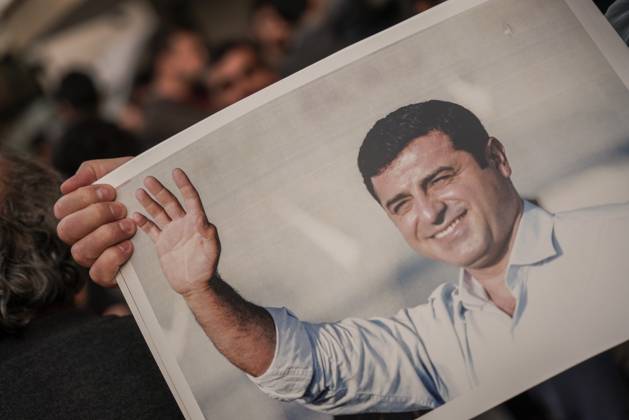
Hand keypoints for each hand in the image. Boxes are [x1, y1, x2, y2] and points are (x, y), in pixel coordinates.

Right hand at [54, 157, 134, 286]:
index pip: (62, 208)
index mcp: (78, 213)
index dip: (83, 198)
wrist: (168, 212)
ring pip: (80, 251)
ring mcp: (93, 256)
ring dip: (105, 235)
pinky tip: (129, 245)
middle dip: (95, 216)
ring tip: (129, 226)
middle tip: (121, 209)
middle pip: (66, 230)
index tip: (110, 191)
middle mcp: (80, 236)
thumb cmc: (139, 190)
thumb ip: (94, 171)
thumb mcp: (120, 172)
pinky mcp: (109, 273)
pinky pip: (98, 273)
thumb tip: (66, 186)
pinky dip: (112, 258)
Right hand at [133, 168, 220, 296]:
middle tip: (149, 179)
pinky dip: (143, 222)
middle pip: (171, 202)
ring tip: (139, 191)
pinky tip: (135, 215)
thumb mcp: (211, 250)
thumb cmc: (206, 268)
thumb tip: (204, 219)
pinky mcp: (162, 243)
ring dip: (149, 202)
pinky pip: (151, 229)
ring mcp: (172, 232)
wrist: (194, 285)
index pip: (190, 199)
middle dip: (160, 190)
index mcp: (197, 222)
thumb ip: (208, 234)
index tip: (177, 172)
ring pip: (159, 213)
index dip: (184, 185)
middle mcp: (184, 224)